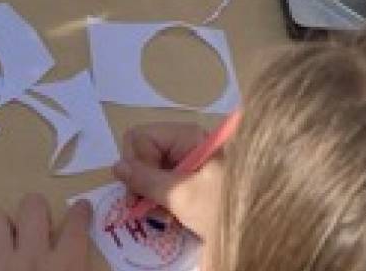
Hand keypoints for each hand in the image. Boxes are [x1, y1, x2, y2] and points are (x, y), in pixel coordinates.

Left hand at [0, 194, 91, 270]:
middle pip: (31, 208)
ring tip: (4, 243)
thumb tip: (90, 265)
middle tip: (35, 224)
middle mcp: (30, 258)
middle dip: (34, 210)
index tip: (81, 207)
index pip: (76, 228)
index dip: (80, 214)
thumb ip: (80, 268)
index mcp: (65, 267)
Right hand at [112, 123, 223, 245]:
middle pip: (141, 152)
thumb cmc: (218, 206)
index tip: (144, 188)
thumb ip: (146, 180)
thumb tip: (115, 167)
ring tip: (162, 215)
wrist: (249, 231)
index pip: (140, 137)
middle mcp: (184, 142)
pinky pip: (159, 182)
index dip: (137, 163)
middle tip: (146, 206)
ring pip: (147, 170)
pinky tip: (169, 215)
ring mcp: (185, 160)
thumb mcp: (180, 195)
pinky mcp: (186, 178)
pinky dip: (159, 199)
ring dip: (149, 194)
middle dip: (140, 181)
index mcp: (186, 135)